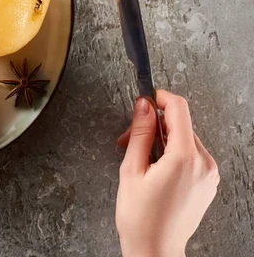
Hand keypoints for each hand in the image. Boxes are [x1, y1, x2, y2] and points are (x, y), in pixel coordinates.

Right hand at [115, 90, 218, 256]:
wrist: (154, 249)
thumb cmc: (140, 217)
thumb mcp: (131, 170)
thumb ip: (140, 133)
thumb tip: (144, 106)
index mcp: (185, 158)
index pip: (178, 109)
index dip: (160, 97)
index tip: (145, 98)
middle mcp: (204, 164)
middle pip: (180, 125)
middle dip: (153, 125)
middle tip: (128, 140)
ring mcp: (209, 175)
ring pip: (185, 139)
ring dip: (162, 140)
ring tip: (140, 160)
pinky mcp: (208, 183)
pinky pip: (191, 155)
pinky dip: (173, 154)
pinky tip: (154, 169)